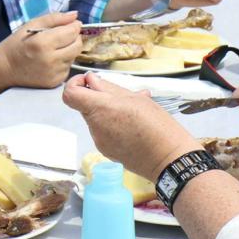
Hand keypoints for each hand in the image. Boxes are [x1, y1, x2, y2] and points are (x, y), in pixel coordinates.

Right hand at [0, 11, 81, 89]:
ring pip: (73, 57)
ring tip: (53, 49)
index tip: (70, 24)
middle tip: (63, 36)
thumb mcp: (32, 25)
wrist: (4, 69)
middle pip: (77, 45)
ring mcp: (53, 73)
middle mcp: (50, 60)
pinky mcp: (54, 82)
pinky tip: (50, 60)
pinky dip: (63, 62)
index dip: (74, 26)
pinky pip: (67, 68)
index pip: (72, 32)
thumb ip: (55, 18)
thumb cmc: (16, 45)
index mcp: (43, 43)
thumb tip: (75, 15)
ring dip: (68, 50)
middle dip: (74, 38)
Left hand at [62, 73, 200, 180]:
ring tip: (134, 114)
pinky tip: (133, 128)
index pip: (69, 94)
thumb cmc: (157, 125)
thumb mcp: (135, 98)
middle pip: (85, 106)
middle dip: (99, 98)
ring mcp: (99, 141)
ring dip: (108, 112)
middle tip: (123, 98)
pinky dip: (113, 126)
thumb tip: (91, 80)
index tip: (90, 82)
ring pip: (96, 119)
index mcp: (100, 109)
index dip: (75, 83)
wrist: (168, 159)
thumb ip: (108, 88)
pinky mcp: (106, 152)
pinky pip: (103, 133)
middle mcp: (95, 127)